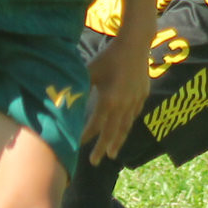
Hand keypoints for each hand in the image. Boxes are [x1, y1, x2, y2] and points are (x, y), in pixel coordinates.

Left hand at [79, 33, 151, 165]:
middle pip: (111, 132)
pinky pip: (133, 116)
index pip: (95, 124)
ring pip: (125, 127)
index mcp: (108, 100)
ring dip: (117, 142)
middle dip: (102, 148)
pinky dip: (127, 126)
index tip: (76, 144)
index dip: (86, 136)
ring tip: (112, 155)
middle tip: (94, 162)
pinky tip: (124, 131)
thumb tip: (65, 98)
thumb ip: (80, 86)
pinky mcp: (142, 97)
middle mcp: (123, 105)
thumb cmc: (109, 56)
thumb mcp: (91, 70)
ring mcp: (135, 102)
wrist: (136, 45)